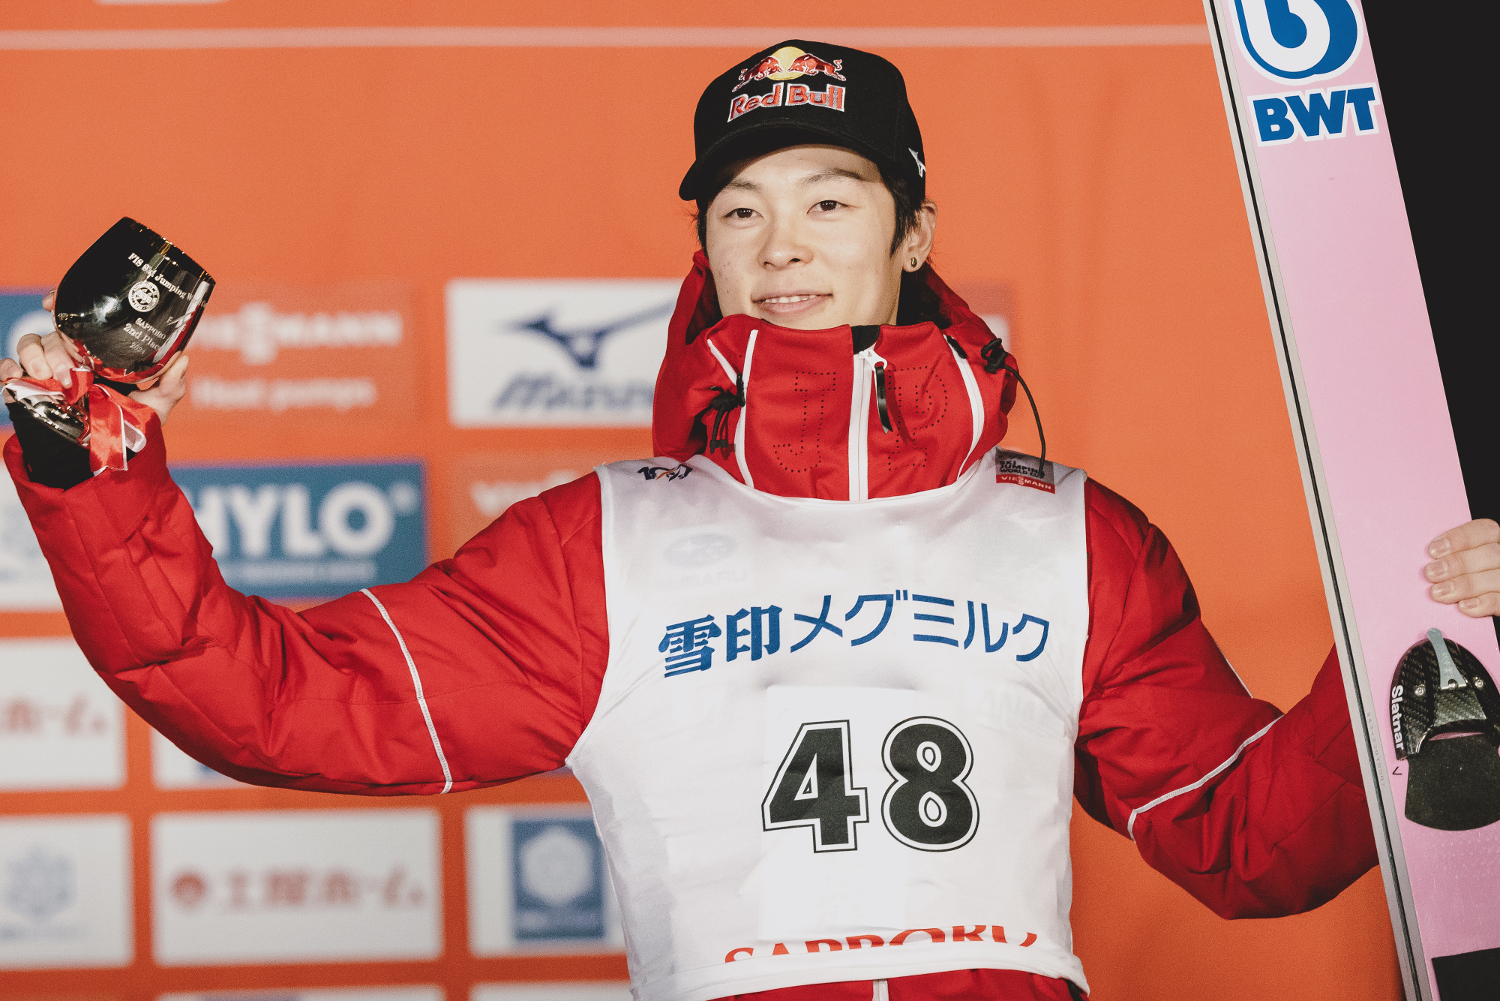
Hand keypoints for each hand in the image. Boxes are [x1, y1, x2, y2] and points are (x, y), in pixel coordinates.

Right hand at [0, 289, 189, 424]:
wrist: (103, 459)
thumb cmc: (129, 427)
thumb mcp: (155, 407)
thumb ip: (170, 386)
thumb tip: (182, 359)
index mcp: (97, 351)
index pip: (78, 317)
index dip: (63, 301)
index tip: (53, 301)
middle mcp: (70, 355)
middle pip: (54, 331)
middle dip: (58, 346)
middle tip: (72, 372)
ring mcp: (46, 370)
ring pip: (29, 344)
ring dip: (36, 356)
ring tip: (53, 378)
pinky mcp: (26, 388)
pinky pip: (8, 369)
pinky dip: (7, 369)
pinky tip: (15, 377)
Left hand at [1425, 519, 1499, 616]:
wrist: (1481, 605)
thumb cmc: (1460, 577)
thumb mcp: (1459, 562)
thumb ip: (1449, 556)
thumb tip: (1426, 558)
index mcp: (1495, 541)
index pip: (1485, 531)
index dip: (1459, 538)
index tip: (1433, 550)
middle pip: (1490, 554)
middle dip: (1457, 563)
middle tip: (1431, 573)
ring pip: (1495, 578)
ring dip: (1464, 585)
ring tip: (1438, 593)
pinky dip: (1482, 604)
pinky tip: (1463, 606)